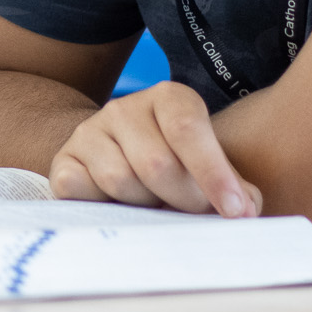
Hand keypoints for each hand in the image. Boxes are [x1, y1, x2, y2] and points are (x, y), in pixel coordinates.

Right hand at [50, 81, 262, 217]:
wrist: (116, 157)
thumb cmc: (176, 167)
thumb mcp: (207, 167)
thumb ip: (234, 186)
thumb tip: (246, 209)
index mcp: (169, 98)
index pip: (189, 130)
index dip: (214, 174)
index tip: (236, 212)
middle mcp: (125, 107)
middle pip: (157, 163)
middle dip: (183, 199)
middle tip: (193, 213)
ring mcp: (90, 131)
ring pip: (120, 180)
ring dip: (143, 206)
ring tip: (153, 204)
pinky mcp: (65, 159)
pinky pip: (80, 188)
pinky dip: (101, 205)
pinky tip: (116, 206)